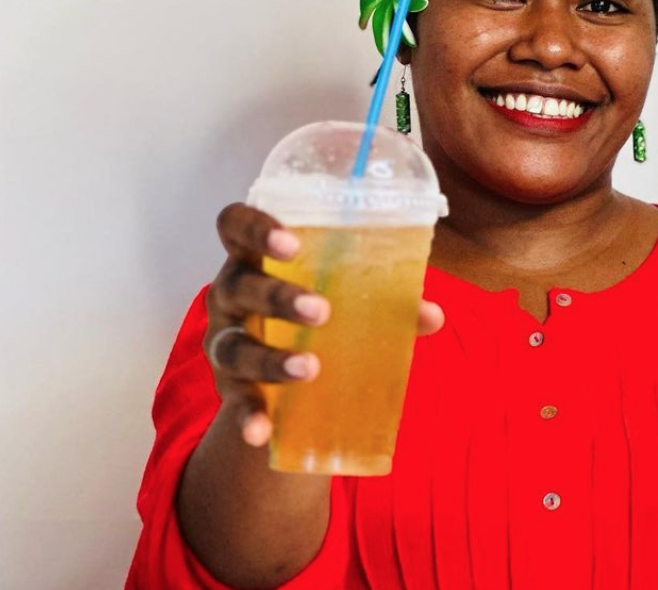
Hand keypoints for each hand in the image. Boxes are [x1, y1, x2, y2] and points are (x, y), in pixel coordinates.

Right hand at [205, 202, 444, 446]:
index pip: (236, 224)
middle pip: (238, 284)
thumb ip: (385, 299)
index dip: (256, 228)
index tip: (292, 243)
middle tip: (323, 310)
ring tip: (310, 369)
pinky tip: (261, 432)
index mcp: (258, 254)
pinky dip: (247, 416)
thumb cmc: (321, 306)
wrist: (287, 369)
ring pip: (233, 344)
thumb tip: (432, 314)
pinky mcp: (229, 384)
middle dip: (278, 296)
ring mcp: (225, 338)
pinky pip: (233, 400)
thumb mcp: (345, 295)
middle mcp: (231, 291)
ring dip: (270, 358)